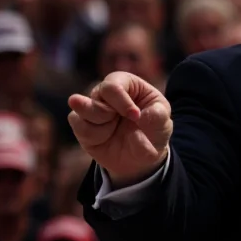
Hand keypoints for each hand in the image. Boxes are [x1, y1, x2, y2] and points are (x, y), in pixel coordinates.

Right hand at [68, 72, 172, 186]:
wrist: (141, 157)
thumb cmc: (153, 131)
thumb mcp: (163, 123)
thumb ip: (157, 117)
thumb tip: (140, 117)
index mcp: (127, 84)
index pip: (113, 86)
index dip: (122, 102)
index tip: (136, 117)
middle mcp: (106, 92)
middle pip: (96, 94)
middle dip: (107, 113)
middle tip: (119, 122)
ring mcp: (91, 107)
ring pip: (81, 110)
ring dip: (100, 126)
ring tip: (113, 130)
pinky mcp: (81, 124)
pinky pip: (77, 125)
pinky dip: (92, 135)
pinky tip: (104, 137)